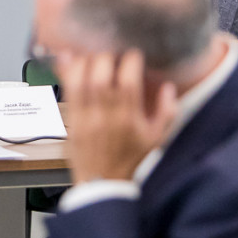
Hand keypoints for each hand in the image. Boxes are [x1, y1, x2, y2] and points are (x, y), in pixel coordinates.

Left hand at [55, 49, 176, 183]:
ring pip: (81, 81)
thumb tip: (168, 87)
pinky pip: (68, 91)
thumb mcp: (157, 138)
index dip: (130, 61)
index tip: (133, 55)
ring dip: (86, 62)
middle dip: (106, 57)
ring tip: (93, 56)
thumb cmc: (130, 159)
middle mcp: (106, 116)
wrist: (103, 183)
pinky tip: (73, 62)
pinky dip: (68, 73)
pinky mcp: (72, 120)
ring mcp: (87, 118)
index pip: (128, 82)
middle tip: (111, 53)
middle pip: (101, 77)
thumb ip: (167, 111)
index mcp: (129, 118)